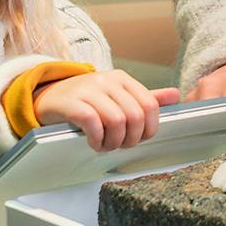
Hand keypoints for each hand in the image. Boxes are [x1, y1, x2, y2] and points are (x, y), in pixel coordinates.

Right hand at [33, 70, 179, 151]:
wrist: (49, 96)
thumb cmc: (87, 100)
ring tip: (105, 146)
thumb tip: (176, 95)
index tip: (139, 139)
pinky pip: (93, 123)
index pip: (150, 105)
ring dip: (113, 142)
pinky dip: (97, 139)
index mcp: (123, 79)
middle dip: (131, 139)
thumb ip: (145, 98)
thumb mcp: (117, 95)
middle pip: (135, 116)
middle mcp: (108, 81)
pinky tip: (93, 143)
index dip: (149, 129)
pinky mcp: (72, 102)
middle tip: (120, 146)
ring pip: (117, 121)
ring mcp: (89, 90)